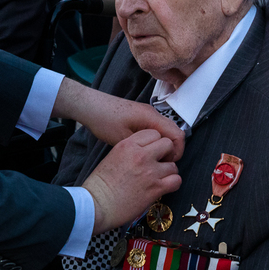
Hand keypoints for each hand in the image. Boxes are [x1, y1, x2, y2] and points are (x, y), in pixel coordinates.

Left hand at [53, 77, 184, 159]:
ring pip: (166, 130)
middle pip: (175, 131)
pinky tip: (147, 149)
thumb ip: (142, 149)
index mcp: (152, 118)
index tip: (168, 164)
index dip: (177, 151)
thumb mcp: (123, 139)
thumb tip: (155, 161)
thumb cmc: (105, 121)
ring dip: (165, 144)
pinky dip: (157, 139)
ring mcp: (148, 113)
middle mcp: (153, 113)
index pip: (178, 134)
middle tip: (162, 163)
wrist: (91, 105)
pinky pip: (157, 128)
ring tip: (155, 158)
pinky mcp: (141, 115)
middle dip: (173, 149)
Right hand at [82, 129, 180, 233]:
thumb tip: (143, 152)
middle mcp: (141, 155)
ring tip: (160, 178)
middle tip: (159, 162)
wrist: (97, 204)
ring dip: (168, 172)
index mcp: (128, 144)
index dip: (155, 142)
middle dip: (165, 153)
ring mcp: (150, 171)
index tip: (153, 150)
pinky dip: (173, 184)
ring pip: (173, 164)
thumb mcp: (112, 156)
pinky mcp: (156, 188)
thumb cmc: (100, 185)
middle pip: (167, 144)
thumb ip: (130, 150)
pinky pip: (176, 181)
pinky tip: (164, 187)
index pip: (153, 133)